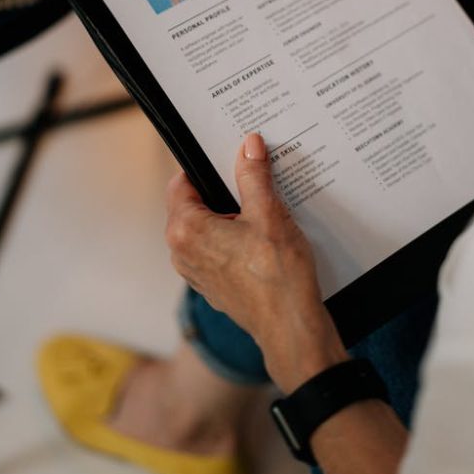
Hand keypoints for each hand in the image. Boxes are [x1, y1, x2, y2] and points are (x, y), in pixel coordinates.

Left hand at [166, 134, 347, 391]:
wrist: (291, 328)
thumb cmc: (278, 275)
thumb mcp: (268, 214)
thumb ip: (253, 175)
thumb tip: (248, 145)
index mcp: (185, 230)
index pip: (182, 182)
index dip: (206, 167)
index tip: (229, 158)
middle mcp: (181, 252)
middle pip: (193, 204)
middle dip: (221, 191)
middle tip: (252, 179)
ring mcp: (195, 272)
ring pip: (205, 228)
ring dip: (229, 216)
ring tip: (262, 209)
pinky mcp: (213, 285)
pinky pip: (216, 250)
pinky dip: (234, 239)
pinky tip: (264, 237)